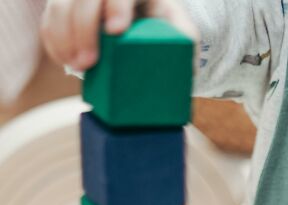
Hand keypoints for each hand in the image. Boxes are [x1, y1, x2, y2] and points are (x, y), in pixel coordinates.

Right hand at [41, 0, 197, 71]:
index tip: (116, 31)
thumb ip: (184, 39)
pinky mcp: (65, 7)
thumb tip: (187, 65)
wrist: (144, 22)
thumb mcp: (179, 29)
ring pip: (61, 5)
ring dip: (64, 37)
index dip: (116, 6)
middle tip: (88, 63)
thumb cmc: (162, 27)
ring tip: (76, 67)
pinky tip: (63, 59)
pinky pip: (50, 19)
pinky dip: (53, 40)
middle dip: (83, 29)